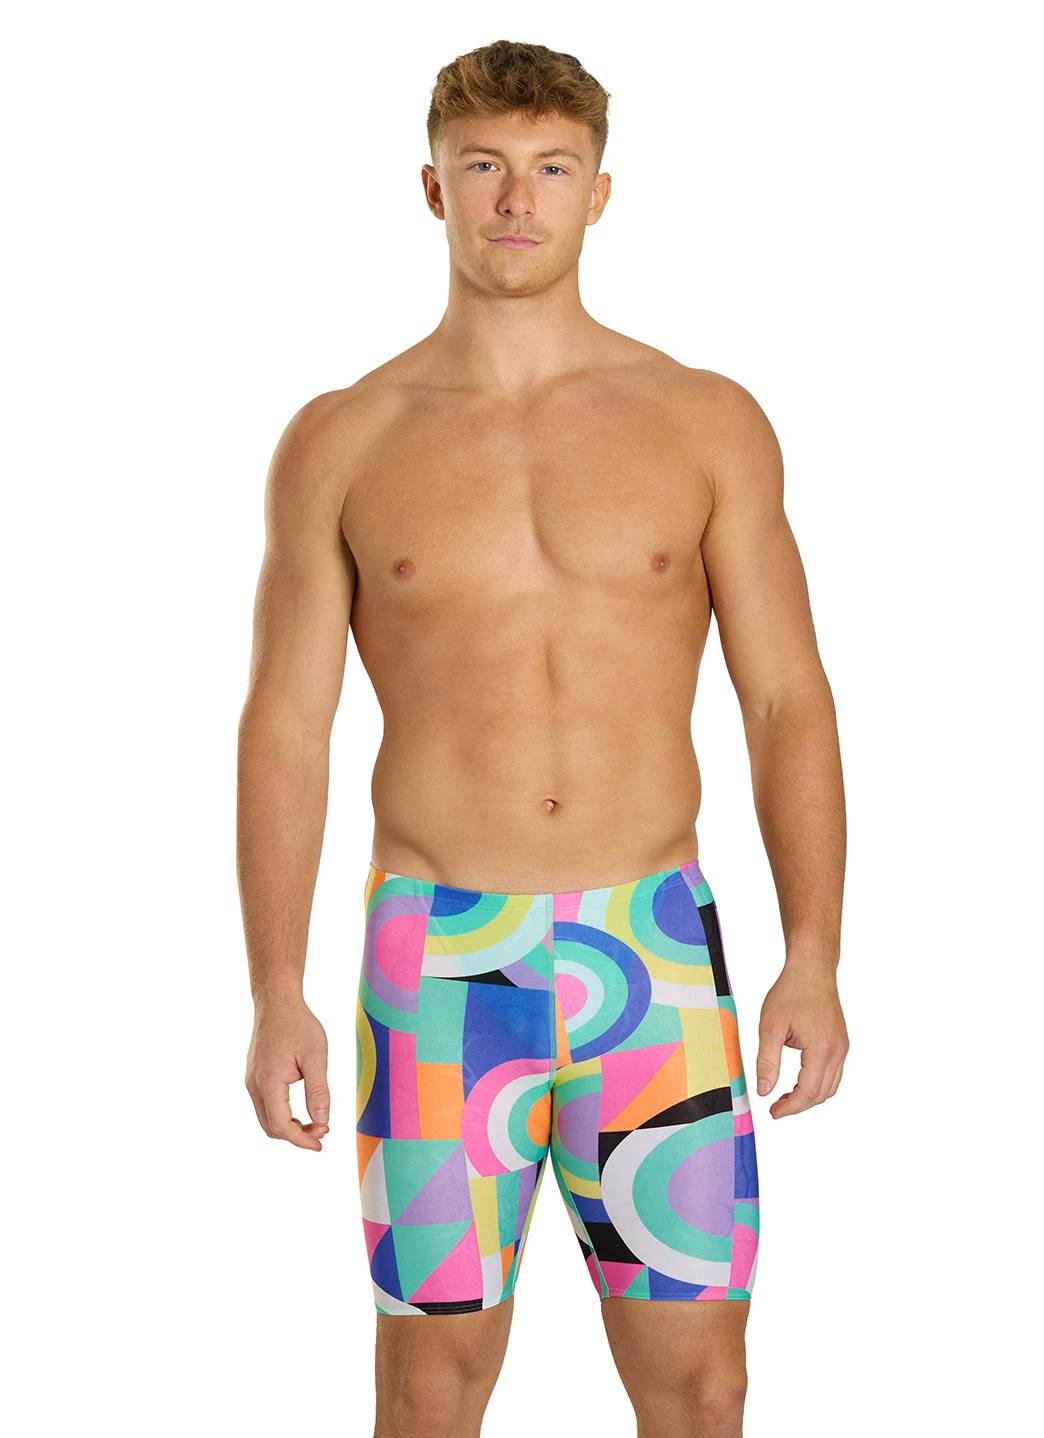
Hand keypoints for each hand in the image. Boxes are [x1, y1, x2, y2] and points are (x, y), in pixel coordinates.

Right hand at [245, 996, 330, 1149]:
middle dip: (297, 1136)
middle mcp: (254, 1086)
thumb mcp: (315, 1057)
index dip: (301, 1140)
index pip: (281, 1126)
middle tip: (323, 1131)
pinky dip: (282, 1115)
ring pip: (266, 1118)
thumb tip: (322, 1121)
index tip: (321, 1144)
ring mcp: (251, 1082)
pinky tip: (301, 1111)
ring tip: (316, 1123)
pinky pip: (265, 1106)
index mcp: (268, 1083)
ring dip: (289, 1127)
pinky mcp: (254, 1077)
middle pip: (271, 1127)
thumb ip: (318, 1091)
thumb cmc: (298, 1025)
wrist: (277, 1002)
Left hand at [755, 963, 848, 1118]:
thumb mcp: (770, 1026)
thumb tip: (764, 1091)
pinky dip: (817, 1084)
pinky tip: (798, 1081)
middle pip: (822, 1094)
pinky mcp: (841, 1043)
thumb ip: (767, 1061)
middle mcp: (838, 1051)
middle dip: (799, 1105)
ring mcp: (842, 1047)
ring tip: (785, 1098)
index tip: (773, 1112)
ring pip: (831, 1087)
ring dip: (809, 1097)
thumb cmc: (791, 992)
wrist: (812, 969)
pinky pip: (833, 1074)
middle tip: (776, 1108)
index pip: (808, 1091)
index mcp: (821, 1048)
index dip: (790, 1107)